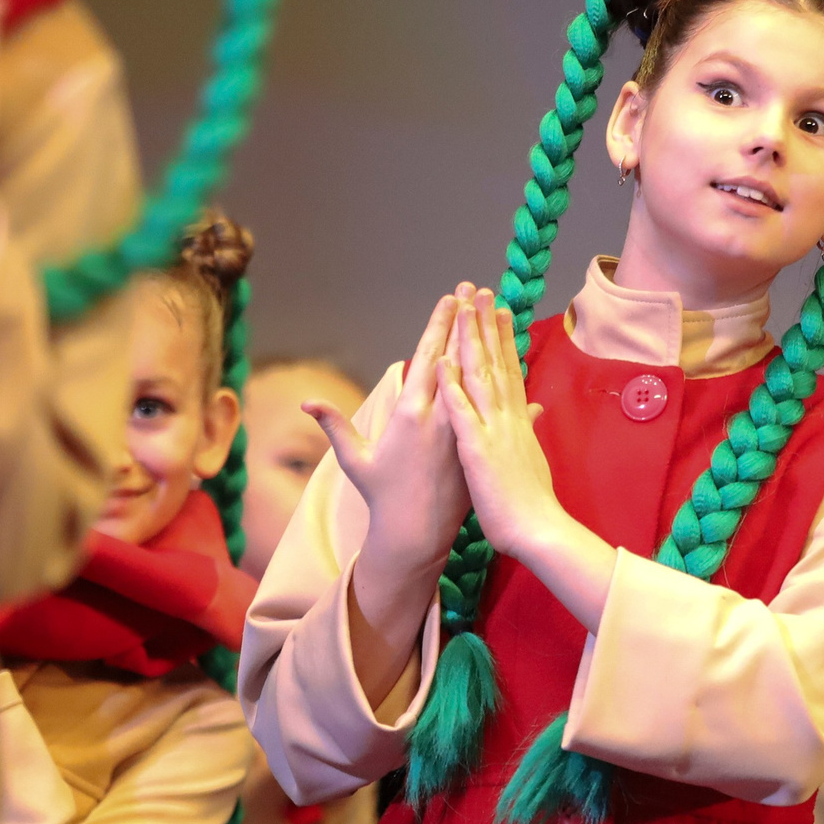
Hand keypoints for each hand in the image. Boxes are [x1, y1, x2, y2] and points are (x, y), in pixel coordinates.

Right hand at [310, 293, 472, 704]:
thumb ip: (336, 426)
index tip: (450, 298)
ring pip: (483, 377)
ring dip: (490, 341)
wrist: (417, 533)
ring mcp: (465, 430)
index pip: (429, 357)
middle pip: (459, 358)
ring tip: (498, 311)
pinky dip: (507, 379)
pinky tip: (515, 359)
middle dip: (466, 321)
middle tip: (475, 290)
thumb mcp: (355, 460)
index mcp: (410, 414)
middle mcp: (441, 418)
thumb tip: (308, 402)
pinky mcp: (479, 445)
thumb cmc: (383, 495)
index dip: (440, 325)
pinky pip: (497, 406)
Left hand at [434, 286, 568, 561]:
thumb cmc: (532, 501)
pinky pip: (461, 414)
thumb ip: (531, 428)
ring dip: (470, 342)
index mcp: (517, 419)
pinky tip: (442, 364)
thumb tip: (537, 408)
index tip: (498, 309)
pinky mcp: (477, 450)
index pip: (508, 369)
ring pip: (479, 378)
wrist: (539, 531)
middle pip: (494, 362)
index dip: (502, 338)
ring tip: (463, 309)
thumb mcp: (534, 457)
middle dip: (486, 325)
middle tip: (481, 291)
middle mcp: (507, 417)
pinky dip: (452, 388)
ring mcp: (493, 430)